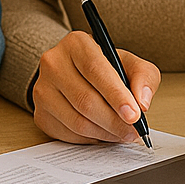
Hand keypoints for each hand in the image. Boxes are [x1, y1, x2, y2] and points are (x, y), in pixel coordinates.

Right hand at [30, 31, 159, 144]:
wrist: (76, 74)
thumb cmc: (105, 68)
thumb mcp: (129, 63)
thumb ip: (144, 77)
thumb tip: (142, 102)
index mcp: (76, 44)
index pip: (95, 70)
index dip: (116, 95)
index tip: (134, 114)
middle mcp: (53, 64)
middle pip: (85, 100)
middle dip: (115, 121)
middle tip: (134, 132)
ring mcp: (43, 90)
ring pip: (77, 122)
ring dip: (106, 134)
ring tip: (122, 134)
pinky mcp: (41, 115)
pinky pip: (69, 135)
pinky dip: (92, 139)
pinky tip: (104, 133)